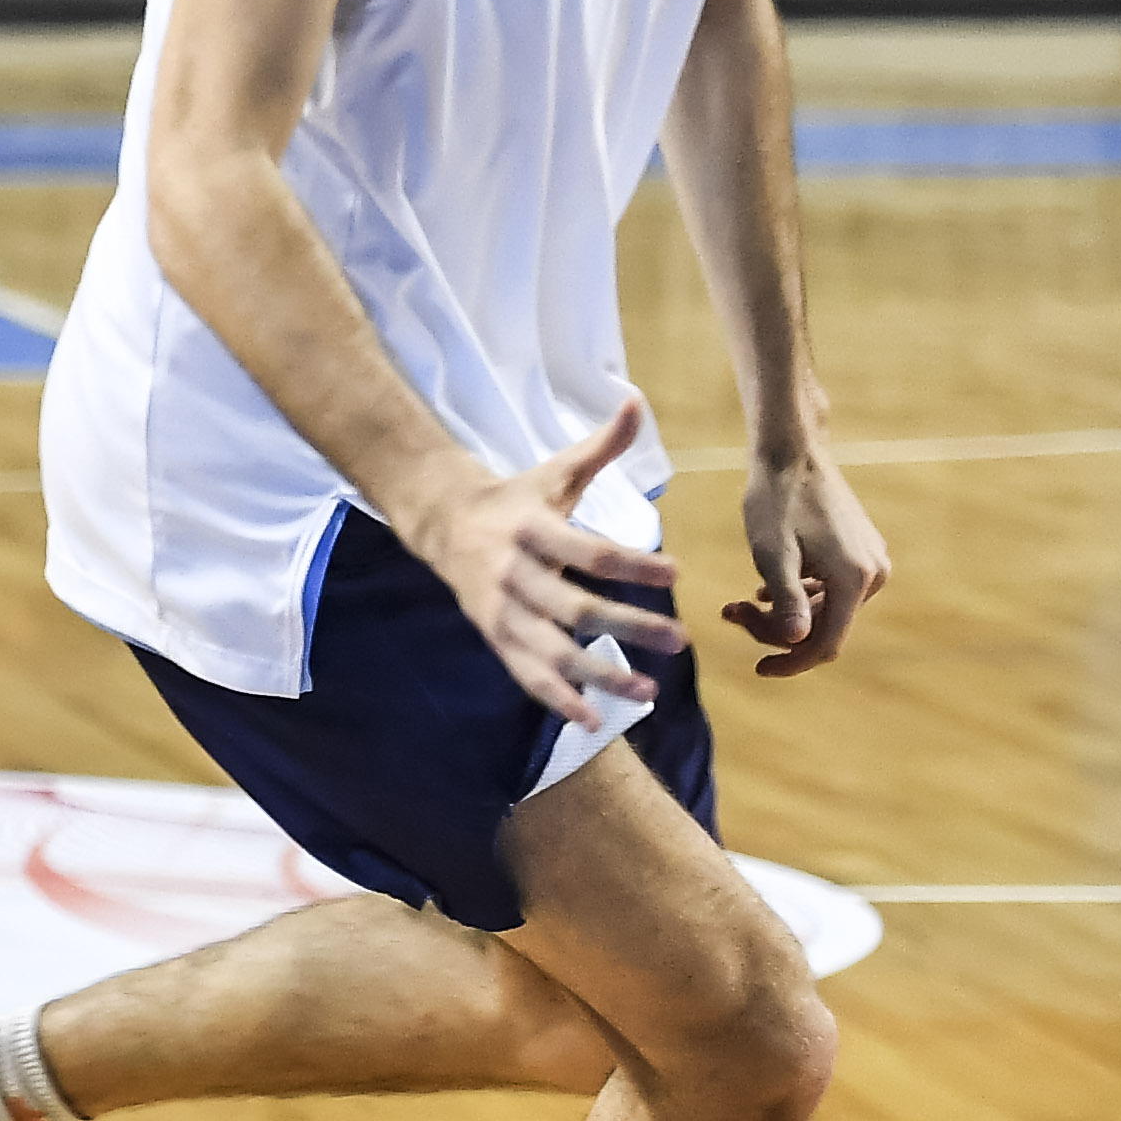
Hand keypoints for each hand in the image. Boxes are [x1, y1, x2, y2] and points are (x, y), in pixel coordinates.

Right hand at [404, 400, 685, 725]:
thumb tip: (636, 401)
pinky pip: (525, 674)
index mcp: (534, 528)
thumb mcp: (555, 471)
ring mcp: (502, 610)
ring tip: (647, 692)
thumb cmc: (515, 499)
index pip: (590, 550)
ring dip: (599, 674)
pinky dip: (556, 699)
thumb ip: (601, 446)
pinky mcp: (494, 636)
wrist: (441, 521)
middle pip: (575, 607)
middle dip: (628, 626)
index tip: (676, 574)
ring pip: (552, 651)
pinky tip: (591, 719)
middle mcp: (515, 573)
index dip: (633, 564)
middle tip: (679, 641)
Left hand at [725, 441, 889, 678]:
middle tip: (731, 612)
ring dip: (783, 613)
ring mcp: (870, 563)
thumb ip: (788, 600)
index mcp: (855, 580)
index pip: (826, 645)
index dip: (791, 663)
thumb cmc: (776, 500)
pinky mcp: (861, 552)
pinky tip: (765, 589)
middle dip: (776, 630)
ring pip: (824, 611)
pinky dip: (797, 596)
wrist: (792, 452)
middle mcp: (873, 575)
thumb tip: (798, 642)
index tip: (757, 669)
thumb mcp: (773, 554)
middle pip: (823, 629)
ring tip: (739, 601)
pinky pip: (829, 591)